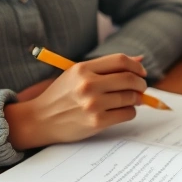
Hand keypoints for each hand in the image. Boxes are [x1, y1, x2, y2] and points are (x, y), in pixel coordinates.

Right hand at [4, 54, 147, 149]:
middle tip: (141, 88)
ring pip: (131, 97)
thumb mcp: (78, 74)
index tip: (141, 73)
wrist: (40, 119)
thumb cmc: (62, 95)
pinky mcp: (97, 122)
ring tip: (131, 100)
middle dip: (141, 83)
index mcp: (83, 69)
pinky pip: (127, 114)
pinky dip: (130, 111)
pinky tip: (121, 111)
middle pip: (129, 79)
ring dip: (137, 99)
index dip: (136, 66)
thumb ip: (107, 67)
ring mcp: (93, 104)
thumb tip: (140, 60)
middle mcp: (88, 85)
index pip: (121, 60)